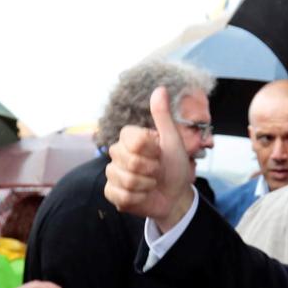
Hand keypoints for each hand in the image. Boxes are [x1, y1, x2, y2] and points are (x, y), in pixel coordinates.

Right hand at [105, 87, 194, 231]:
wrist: (175, 195)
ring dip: (146, 185)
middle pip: (130, 161)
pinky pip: (121, 195)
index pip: (133, 140)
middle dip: (151, 169)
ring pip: (126, 180)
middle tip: (158, 170)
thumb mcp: (172, 140)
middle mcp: (117, 153)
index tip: (160, 152)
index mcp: (129, 138)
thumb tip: (160, 89)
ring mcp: (112, 173)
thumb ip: (163, 116)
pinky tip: (143, 195)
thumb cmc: (175, 166)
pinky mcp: (111, 192)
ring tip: (151, 183)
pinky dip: (139, 198)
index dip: (151, 150)